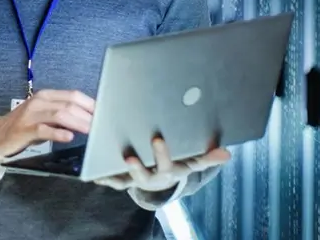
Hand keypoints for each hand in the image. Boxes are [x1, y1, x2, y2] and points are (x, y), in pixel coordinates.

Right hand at [0, 89, 94, 161]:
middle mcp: (40, 101)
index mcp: (47, 95)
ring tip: (91, 131)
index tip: (105, 114)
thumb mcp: (45, 115)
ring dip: (78, 122)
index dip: (91, 104)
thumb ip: (64, 113)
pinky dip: (58, 133)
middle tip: (102, 125)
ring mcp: (31, 114)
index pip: (74, 95)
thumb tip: (90, 117)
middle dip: (88, 115)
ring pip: (60, 114)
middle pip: (69, 104)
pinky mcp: (25, 129)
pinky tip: (69, 137)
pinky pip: (44, 129)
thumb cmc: (26, 125)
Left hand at [94, 136, 230, 192]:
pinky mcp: (122, 179)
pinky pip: (110, 180)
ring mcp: (134, 180)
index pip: (165, 163)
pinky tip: (92, 172)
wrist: (162, 177)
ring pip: (124, 179)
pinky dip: (101, 177)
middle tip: (128, 157)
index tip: (156, 139)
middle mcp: (150, 178)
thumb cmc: (177, 163)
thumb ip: (207, 158)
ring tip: (101, 166)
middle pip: (143, 175)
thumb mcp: (192, 162)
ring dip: (115, 174)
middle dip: (136, 167)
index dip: (161, 153)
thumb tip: (226, 154)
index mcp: (167, 171)